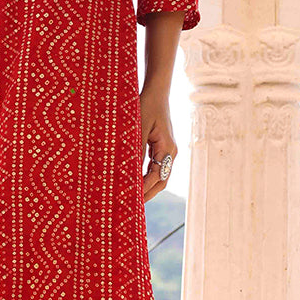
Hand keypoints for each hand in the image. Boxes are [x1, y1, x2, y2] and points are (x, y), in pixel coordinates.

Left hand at [139, 86, 176, 203]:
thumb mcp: (138, 127)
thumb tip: (128, 172)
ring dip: (147, 187)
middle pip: (161, 181)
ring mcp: (168, 150)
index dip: (144, 189)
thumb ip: (135, 149)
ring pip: (160, 175)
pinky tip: (134, 181)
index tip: (132, 200)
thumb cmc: (146, 106)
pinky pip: (156, 166)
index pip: (157, 176)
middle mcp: (171, 152)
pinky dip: (146, 176)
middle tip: (132, 207)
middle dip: (147, 194)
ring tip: (132, 198)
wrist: (156, 91)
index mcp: (167, 148)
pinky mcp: (162, 146)